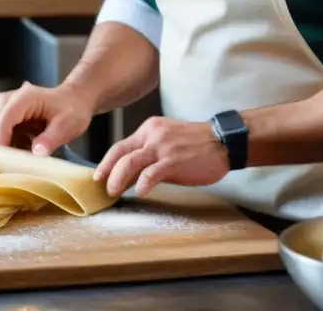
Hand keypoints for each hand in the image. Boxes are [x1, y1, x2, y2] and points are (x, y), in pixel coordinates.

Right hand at [0, 81, 93, 155]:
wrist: (74, 100)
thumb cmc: (72, 110)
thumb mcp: (67, 124)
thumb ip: (51, 138)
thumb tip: (37, 153)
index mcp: (23, 98)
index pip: (4, 121)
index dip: (0, 142)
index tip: (1, 164)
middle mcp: (9, 100)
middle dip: (0, 150)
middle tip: (11, 172)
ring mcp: (6, 109)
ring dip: (5, 150)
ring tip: (21, 164)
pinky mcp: (7, 118)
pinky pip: (2, 136)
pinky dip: (10, 148)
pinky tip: (25, 155)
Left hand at [94, 116, 229, 197]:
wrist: (223, 141)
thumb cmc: (196, 145)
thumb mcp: (167, 144)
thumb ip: (148, 157)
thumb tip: (129, 178)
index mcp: (149, 129)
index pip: (121, 145)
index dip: (107, 162)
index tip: (99, 176)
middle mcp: (152, 135)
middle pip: (121, 152)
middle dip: (107, 171)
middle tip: (102, 186)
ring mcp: (163, 147)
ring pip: (131, 161)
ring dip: (118, 178)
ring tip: (114, 192)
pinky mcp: (174, 160)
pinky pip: (153, 172)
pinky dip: (143, 183)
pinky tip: (140, 192)